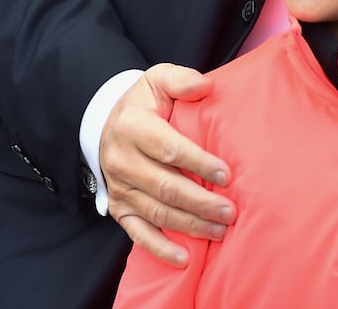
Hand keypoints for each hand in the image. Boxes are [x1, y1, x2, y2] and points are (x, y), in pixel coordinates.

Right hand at [100, 63, 235, 266]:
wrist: (107, 122)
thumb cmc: (143, 102)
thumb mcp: (158, 79)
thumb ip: (182, 80)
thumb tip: (207, 86)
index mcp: (133, 127)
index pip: (169, 149)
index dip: (199, 163)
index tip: (226, 174)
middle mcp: (122, 160)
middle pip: (166, 186)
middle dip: (201, 202)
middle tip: (231, 211)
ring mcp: (119, 187)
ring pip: (157, 212)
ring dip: (190, 225)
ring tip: (220, 231)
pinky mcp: (118, 208)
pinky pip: (138, 233)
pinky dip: (161, 248)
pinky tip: (184, 258)